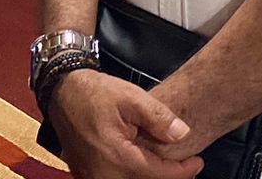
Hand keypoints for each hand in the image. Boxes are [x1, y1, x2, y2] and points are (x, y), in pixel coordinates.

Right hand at [50, 71, 202, 178]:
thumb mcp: (131, 97)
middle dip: (168, 176)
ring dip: (150, 176)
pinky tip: (142, 163)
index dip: (184, 171)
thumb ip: (159, 118)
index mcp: (116, 158)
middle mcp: (102, 176)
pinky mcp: (86, 176)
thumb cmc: (95, 93)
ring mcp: (91, 178)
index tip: (198, 162)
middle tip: (185, 166)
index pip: (159, 175)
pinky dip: (132, 175)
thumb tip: (183, 135)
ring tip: (166, 164)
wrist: (62, 91)